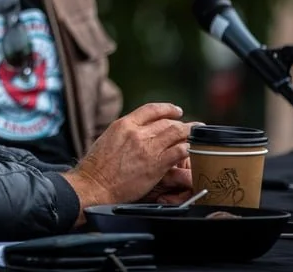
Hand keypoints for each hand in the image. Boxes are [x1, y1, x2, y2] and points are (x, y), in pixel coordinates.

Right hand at [61, 102, 191, 221]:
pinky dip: (188, 149)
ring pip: (177, 133)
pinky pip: (179, 151)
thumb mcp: (108, 139)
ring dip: (189, 133)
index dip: (167, 109)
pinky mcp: (157, 164)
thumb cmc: (96, 167)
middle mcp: (137, 132)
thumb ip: (124, 133)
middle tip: (193, 126)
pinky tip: (192, 151)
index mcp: (124, 124)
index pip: (151, 109)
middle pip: (167, 121)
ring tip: (198, 136)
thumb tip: (135, 132)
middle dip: (182, 123)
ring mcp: (148, 147)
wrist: (94, 185)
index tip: (176, 111)